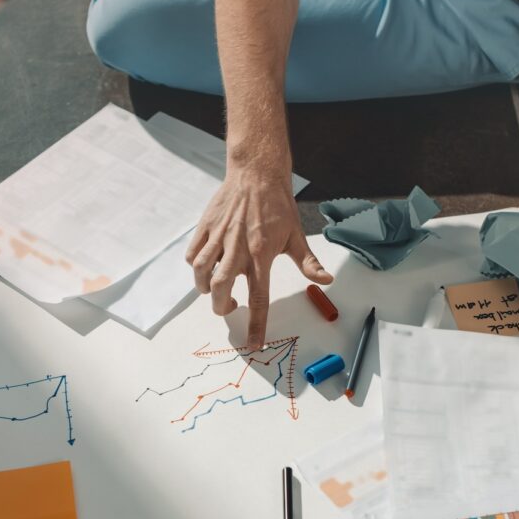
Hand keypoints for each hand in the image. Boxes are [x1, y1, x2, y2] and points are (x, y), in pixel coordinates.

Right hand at [187, 168, 331, 348]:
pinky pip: (193, 256)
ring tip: (216, 289)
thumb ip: (309, 263)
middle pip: (220, 290)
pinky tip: (207, 267)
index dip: (255, 325)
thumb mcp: (297, 236)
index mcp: (261, 255)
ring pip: (202, 274)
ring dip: (206, 289)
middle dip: (221, 307)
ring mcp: (218, 238)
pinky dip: (197, 268)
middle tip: (230, 307)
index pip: (258, 299)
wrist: (256, 173)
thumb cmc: (278, 206)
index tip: (253, 345)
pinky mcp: (205, 228)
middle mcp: (237, 249)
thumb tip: (325, 282)